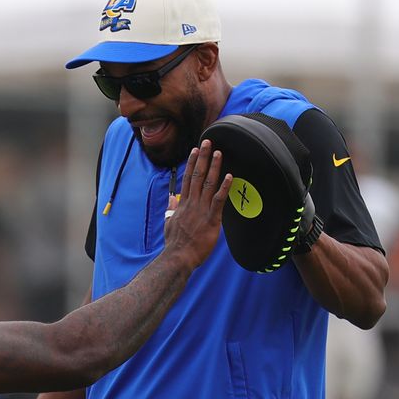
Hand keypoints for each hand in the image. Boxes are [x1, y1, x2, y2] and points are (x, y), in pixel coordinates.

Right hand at [162, 140, 231, 269]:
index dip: (192, 163)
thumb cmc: (175, 244)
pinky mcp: (211, 219)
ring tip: (219, 153)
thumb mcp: (169, 223)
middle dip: (203, 158)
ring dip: (214, 167)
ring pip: (208, 184)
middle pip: (197, 176)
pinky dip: (224, 187)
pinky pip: (218, 200)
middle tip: (209, 142)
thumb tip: (171, 198)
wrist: (178, 257)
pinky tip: (229, 176)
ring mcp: (201, 210)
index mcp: (182, 204)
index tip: (196, 150)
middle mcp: (191, 203)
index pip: (187, 179)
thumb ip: (171, 209)